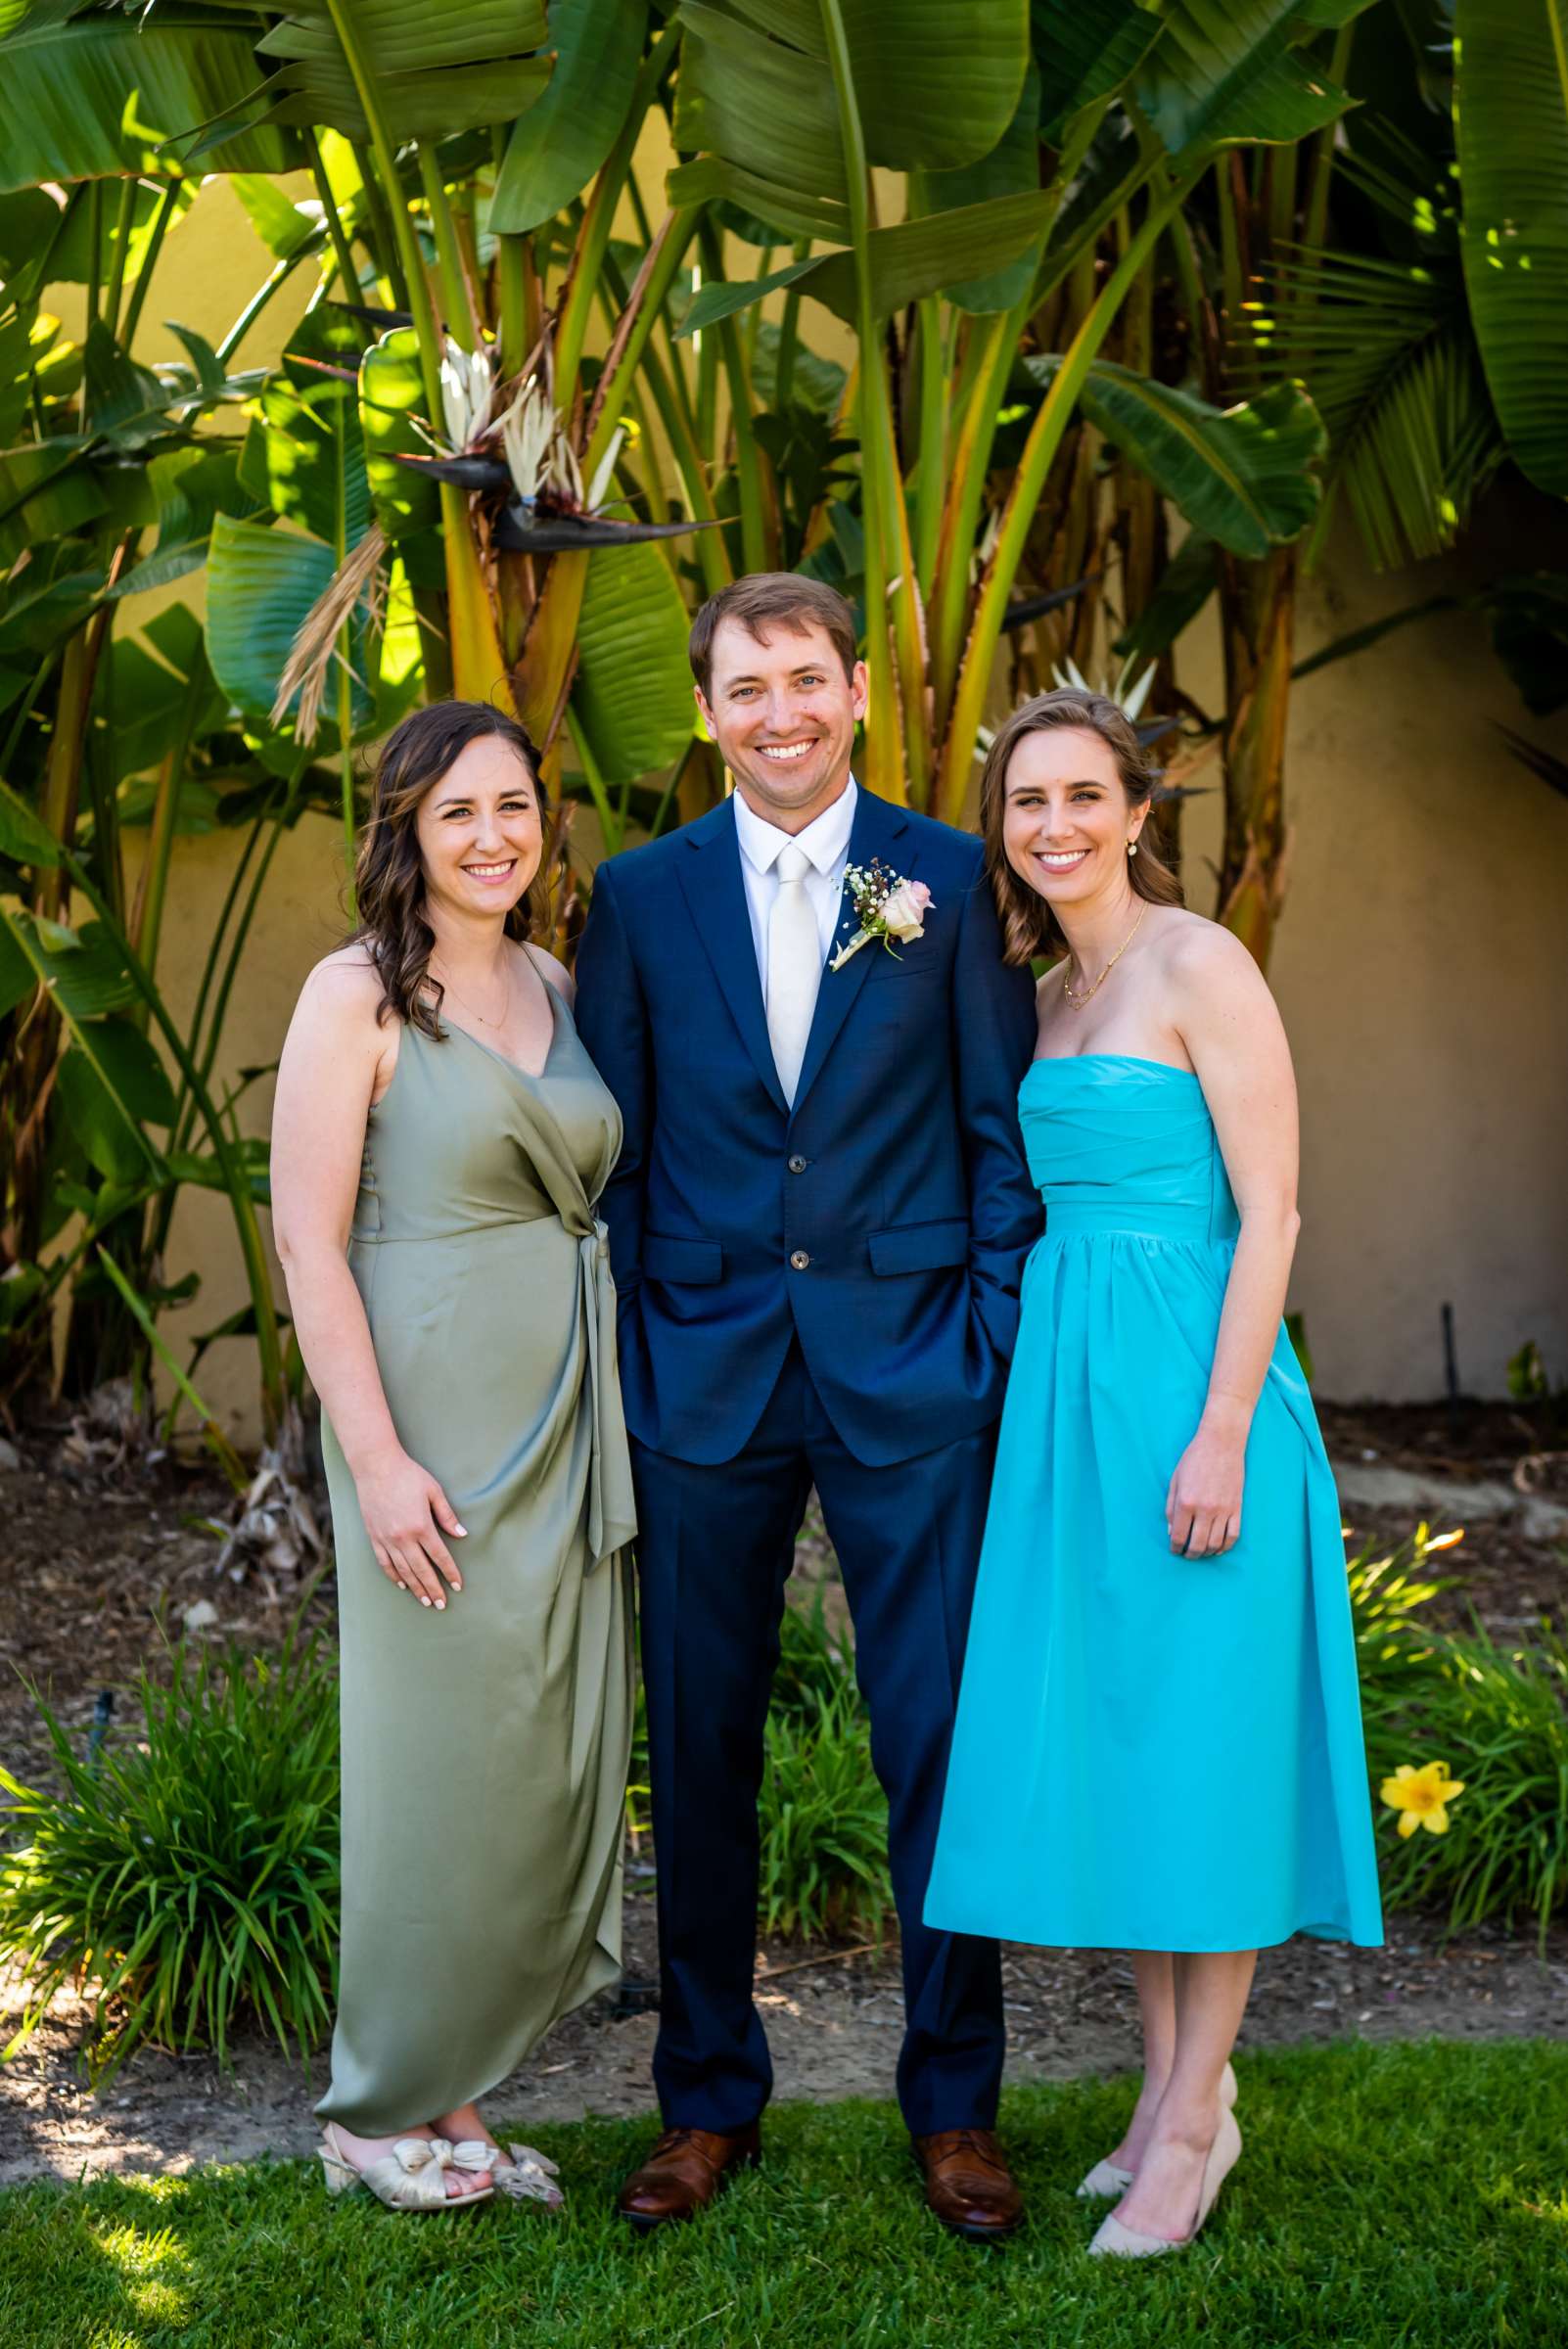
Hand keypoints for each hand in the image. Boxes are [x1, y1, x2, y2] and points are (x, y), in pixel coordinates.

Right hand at [353, 1447, 466, 1606]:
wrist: (376, 1467)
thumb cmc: (408, 1475)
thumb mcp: (434, 1491)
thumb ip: (447, 1515)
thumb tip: (462, 1535)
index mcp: (421, 1526)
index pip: (440, 1557)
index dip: (450, 1573)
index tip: (457, 1586)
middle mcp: (403, 1537)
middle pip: (421, 1570)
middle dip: (433, 1588)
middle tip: (441, 1604)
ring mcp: (386, 1539)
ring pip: (403, 1570)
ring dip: (415, 1587)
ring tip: (424, 1600)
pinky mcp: (374, 1537)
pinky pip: (384, 1563)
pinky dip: (393, 1576)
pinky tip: (401, 1585)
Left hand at [1165, 1420, 1244, 1557]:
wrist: (1222, 1443)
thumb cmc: (1194, 1459)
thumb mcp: (1175, 1480)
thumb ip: (1171, 1508)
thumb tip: (1172, 1532)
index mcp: (1186, 1502)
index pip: (1179, 1536)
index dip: (1175, 1547)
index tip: (1174, 1549)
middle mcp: (1205, 1509)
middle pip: (1197, 1545)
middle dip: (1190, 1554)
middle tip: (1186, 1554)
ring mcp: (1223, 1510)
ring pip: (1215, 1544)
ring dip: (1206, 1553)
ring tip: (1200, 1552)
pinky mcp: (1237, 1508)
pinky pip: (1233, 1536)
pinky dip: (1225, 1547)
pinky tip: (1218, 1549)